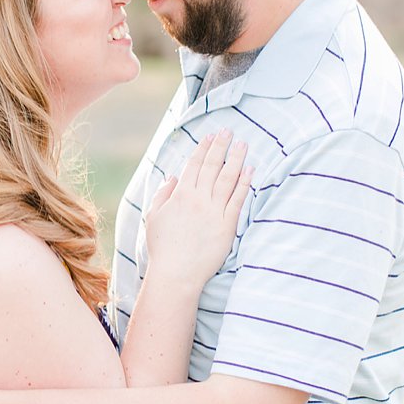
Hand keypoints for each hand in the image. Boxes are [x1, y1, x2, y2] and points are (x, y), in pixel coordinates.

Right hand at [143, 130, 250, 292]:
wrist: (177, 272)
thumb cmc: (162, 247)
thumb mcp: (154, 218)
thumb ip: (163, 195)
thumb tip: (172, 178)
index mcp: (180, 196)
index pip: (193, 166)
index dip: (203, 149)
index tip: (209, 136)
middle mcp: (198, 199)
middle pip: (212, 167)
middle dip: (220, 147)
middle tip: (228, 131)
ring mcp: (214, 211)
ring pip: (227, 178)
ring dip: (235, 159)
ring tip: (242, 144)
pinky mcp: (227, 224)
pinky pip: (238, 199)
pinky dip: (244, 183)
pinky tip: (249, 170)